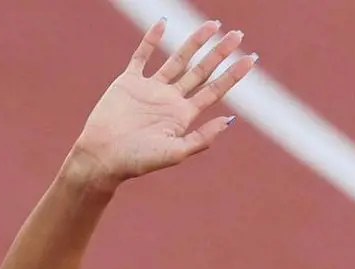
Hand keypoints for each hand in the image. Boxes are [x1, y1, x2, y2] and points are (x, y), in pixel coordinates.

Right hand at [73, 19, 255, 185]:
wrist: (102, 156)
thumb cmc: (137, 161)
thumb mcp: (174, 152)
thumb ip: (201, 138)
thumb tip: (230, 120)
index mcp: (183, 117)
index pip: (214, 90)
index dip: (233, 75)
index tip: (251, 59)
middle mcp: (170, 100)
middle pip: (201, 71)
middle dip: (219, 53)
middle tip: (238, 35)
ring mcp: (150, 88)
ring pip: (178, 59)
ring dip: (195, 42)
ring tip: (213, 24)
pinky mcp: (129, 81)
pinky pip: (142, 55)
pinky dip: (151, 38)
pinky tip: (163, 22)